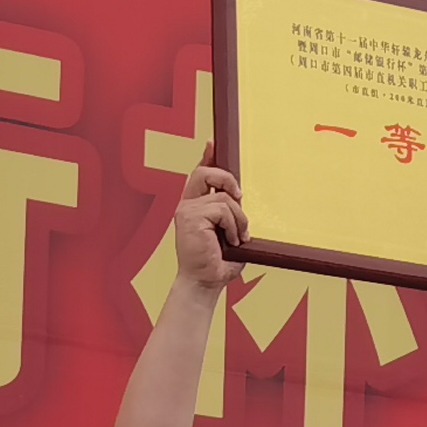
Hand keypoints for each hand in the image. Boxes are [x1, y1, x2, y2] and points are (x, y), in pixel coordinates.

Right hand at [173, 162, 244, 289]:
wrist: (205, 283)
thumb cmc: (218, 263)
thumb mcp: (228, 233)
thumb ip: (230, 214)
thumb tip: (240, 199)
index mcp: (194, 207)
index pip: (199, 175)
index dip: (206, 157)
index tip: (211, 143)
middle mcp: (186, 205)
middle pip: (205, 173)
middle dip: (227, 178)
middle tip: (240, 196)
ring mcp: (186, 210)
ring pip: (224, 198)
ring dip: (238, 219)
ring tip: (237, 238)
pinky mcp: (190, 217)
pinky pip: (223, 210)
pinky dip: (233, 226)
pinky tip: (230, 241)